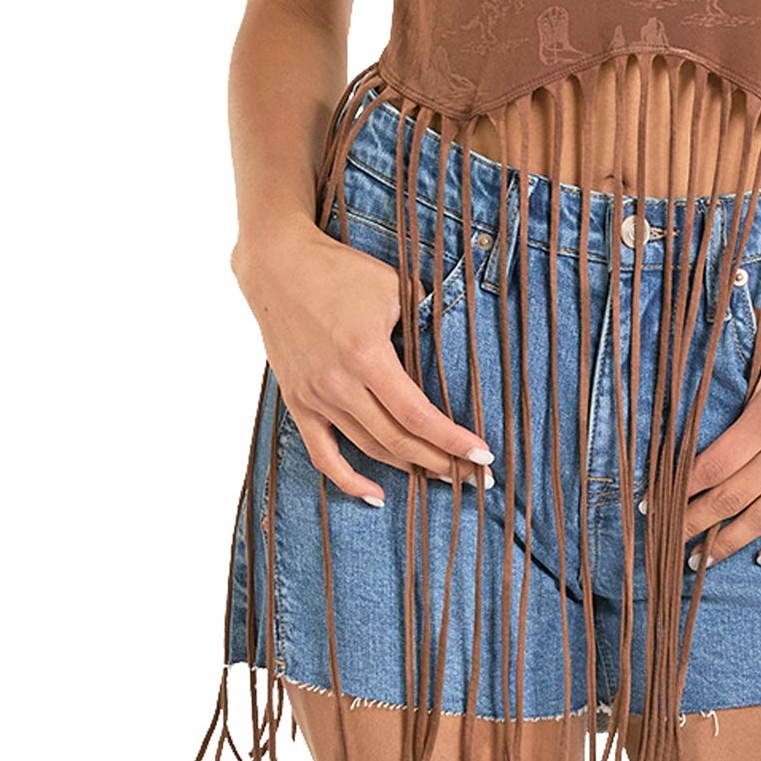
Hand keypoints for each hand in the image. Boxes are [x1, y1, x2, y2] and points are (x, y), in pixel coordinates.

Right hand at [233, 222, 495, 503]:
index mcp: (366, 355)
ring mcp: (315, 397)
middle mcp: (339, 383)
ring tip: (441, 476)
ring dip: (407, 467)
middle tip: (474, 476)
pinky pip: (323, 453)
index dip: (452, 440)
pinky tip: (375, 493)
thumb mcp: (393, 286)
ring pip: (368, 448)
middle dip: (440, 463)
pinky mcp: (297, 402)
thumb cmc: (341, 271)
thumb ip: (425, 317)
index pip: (417, 413)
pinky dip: (348, 479)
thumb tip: (455, 344)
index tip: (482, 455)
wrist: (279, 267)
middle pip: (397, 440)